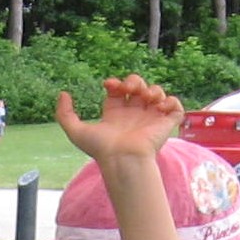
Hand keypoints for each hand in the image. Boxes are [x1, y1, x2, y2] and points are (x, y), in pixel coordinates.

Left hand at [54, 75, 185, 162]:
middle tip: (129, 89)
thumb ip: (64, 113)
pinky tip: (159, 107)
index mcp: (116, 115)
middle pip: (138, 87)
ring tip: (147, 98)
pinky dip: (171, 102)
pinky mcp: (166, 124)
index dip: (116, 83)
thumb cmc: (101, 148)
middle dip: (135, 81)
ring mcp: (151, 118)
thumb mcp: (76, 131)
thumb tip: (63, 94)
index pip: (118, 91)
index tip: (110, 85)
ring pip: (157, 93)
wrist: (124, 159)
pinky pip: (176, 107)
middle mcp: (134, 115)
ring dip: (153, 89)